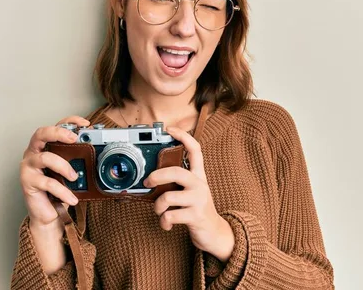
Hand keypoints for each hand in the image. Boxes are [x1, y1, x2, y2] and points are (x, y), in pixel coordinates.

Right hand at [19, 116, 89, 229]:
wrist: (48, 212)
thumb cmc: (59, 188)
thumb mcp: (70, 170)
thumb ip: (77, 158)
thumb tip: (95, 147)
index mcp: (45, 146)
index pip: (55, 126)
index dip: (69, 122)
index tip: (85, 124)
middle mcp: (33, 152)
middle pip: (41, 134)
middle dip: (58, 133)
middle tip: (74, 138)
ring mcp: (28, 166)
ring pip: (45, 158)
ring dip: (63, 166)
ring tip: (75, 177)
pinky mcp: (27, 182)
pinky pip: (47, 182)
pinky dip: (62, 190)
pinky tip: (72, 198)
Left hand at [144, 126, 234, 261]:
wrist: (215, 232)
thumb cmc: (197, 209)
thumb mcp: (191, 191)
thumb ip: (178, 182)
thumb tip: (152, 177)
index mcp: (198, 176)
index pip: (195, 150)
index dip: (183, 137)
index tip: (170, 129)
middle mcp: (199, 184)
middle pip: (176, 172)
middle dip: (156, 176)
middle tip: (148, 182)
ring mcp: (198, 200)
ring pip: (167, 197)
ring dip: (157, 207)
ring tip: (160, 212)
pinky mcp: (196, 216)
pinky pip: (170, 216)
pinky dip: (163, 222)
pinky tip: (166, 224)